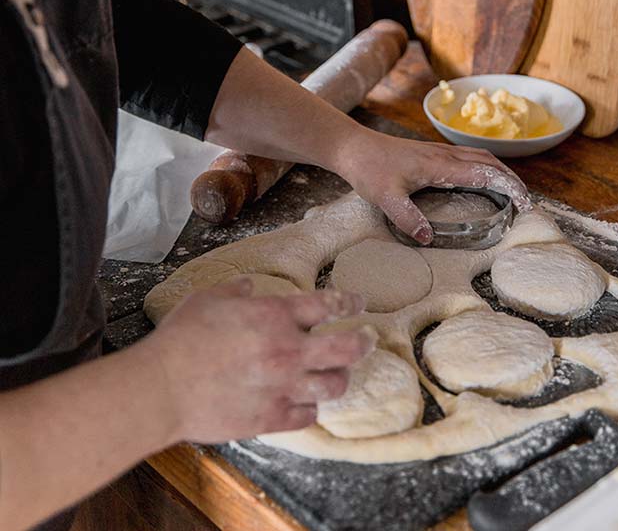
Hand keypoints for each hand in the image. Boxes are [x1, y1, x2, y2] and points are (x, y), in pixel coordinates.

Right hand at [147, 279, 373, 443]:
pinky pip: (307, 416)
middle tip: (368, 339)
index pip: (327, 304)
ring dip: (339, 378)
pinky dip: (309, 408)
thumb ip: (236, 291)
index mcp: (274, 315)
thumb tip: (249, 285)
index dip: (348, 301)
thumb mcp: (210, 298)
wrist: (163, 387)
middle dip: (363, 342)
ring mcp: (282, 387)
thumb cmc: (182, 338)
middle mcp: (287, 350)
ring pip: (334, 386)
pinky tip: (305, 402)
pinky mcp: (271, 418)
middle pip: (346, 348)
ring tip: (337, 374)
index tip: (358, 301)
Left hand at [339, 127, 530, 243]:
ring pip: (480, 156)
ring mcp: (438, 152)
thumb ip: (407, 217)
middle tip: (525, 203)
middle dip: (512, 180)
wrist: (352, 146)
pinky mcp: (430, 153)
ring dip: (499, 171)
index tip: (524, 204)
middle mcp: (444, 155)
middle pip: (489, 162)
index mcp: (439, 165)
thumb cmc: (368, 168)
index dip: (509, 187)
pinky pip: (467, 157)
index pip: (485, 174)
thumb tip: (428, 238)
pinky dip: (484, 167)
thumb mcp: (385, 197)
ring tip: (511, 191)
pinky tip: (480, 180)